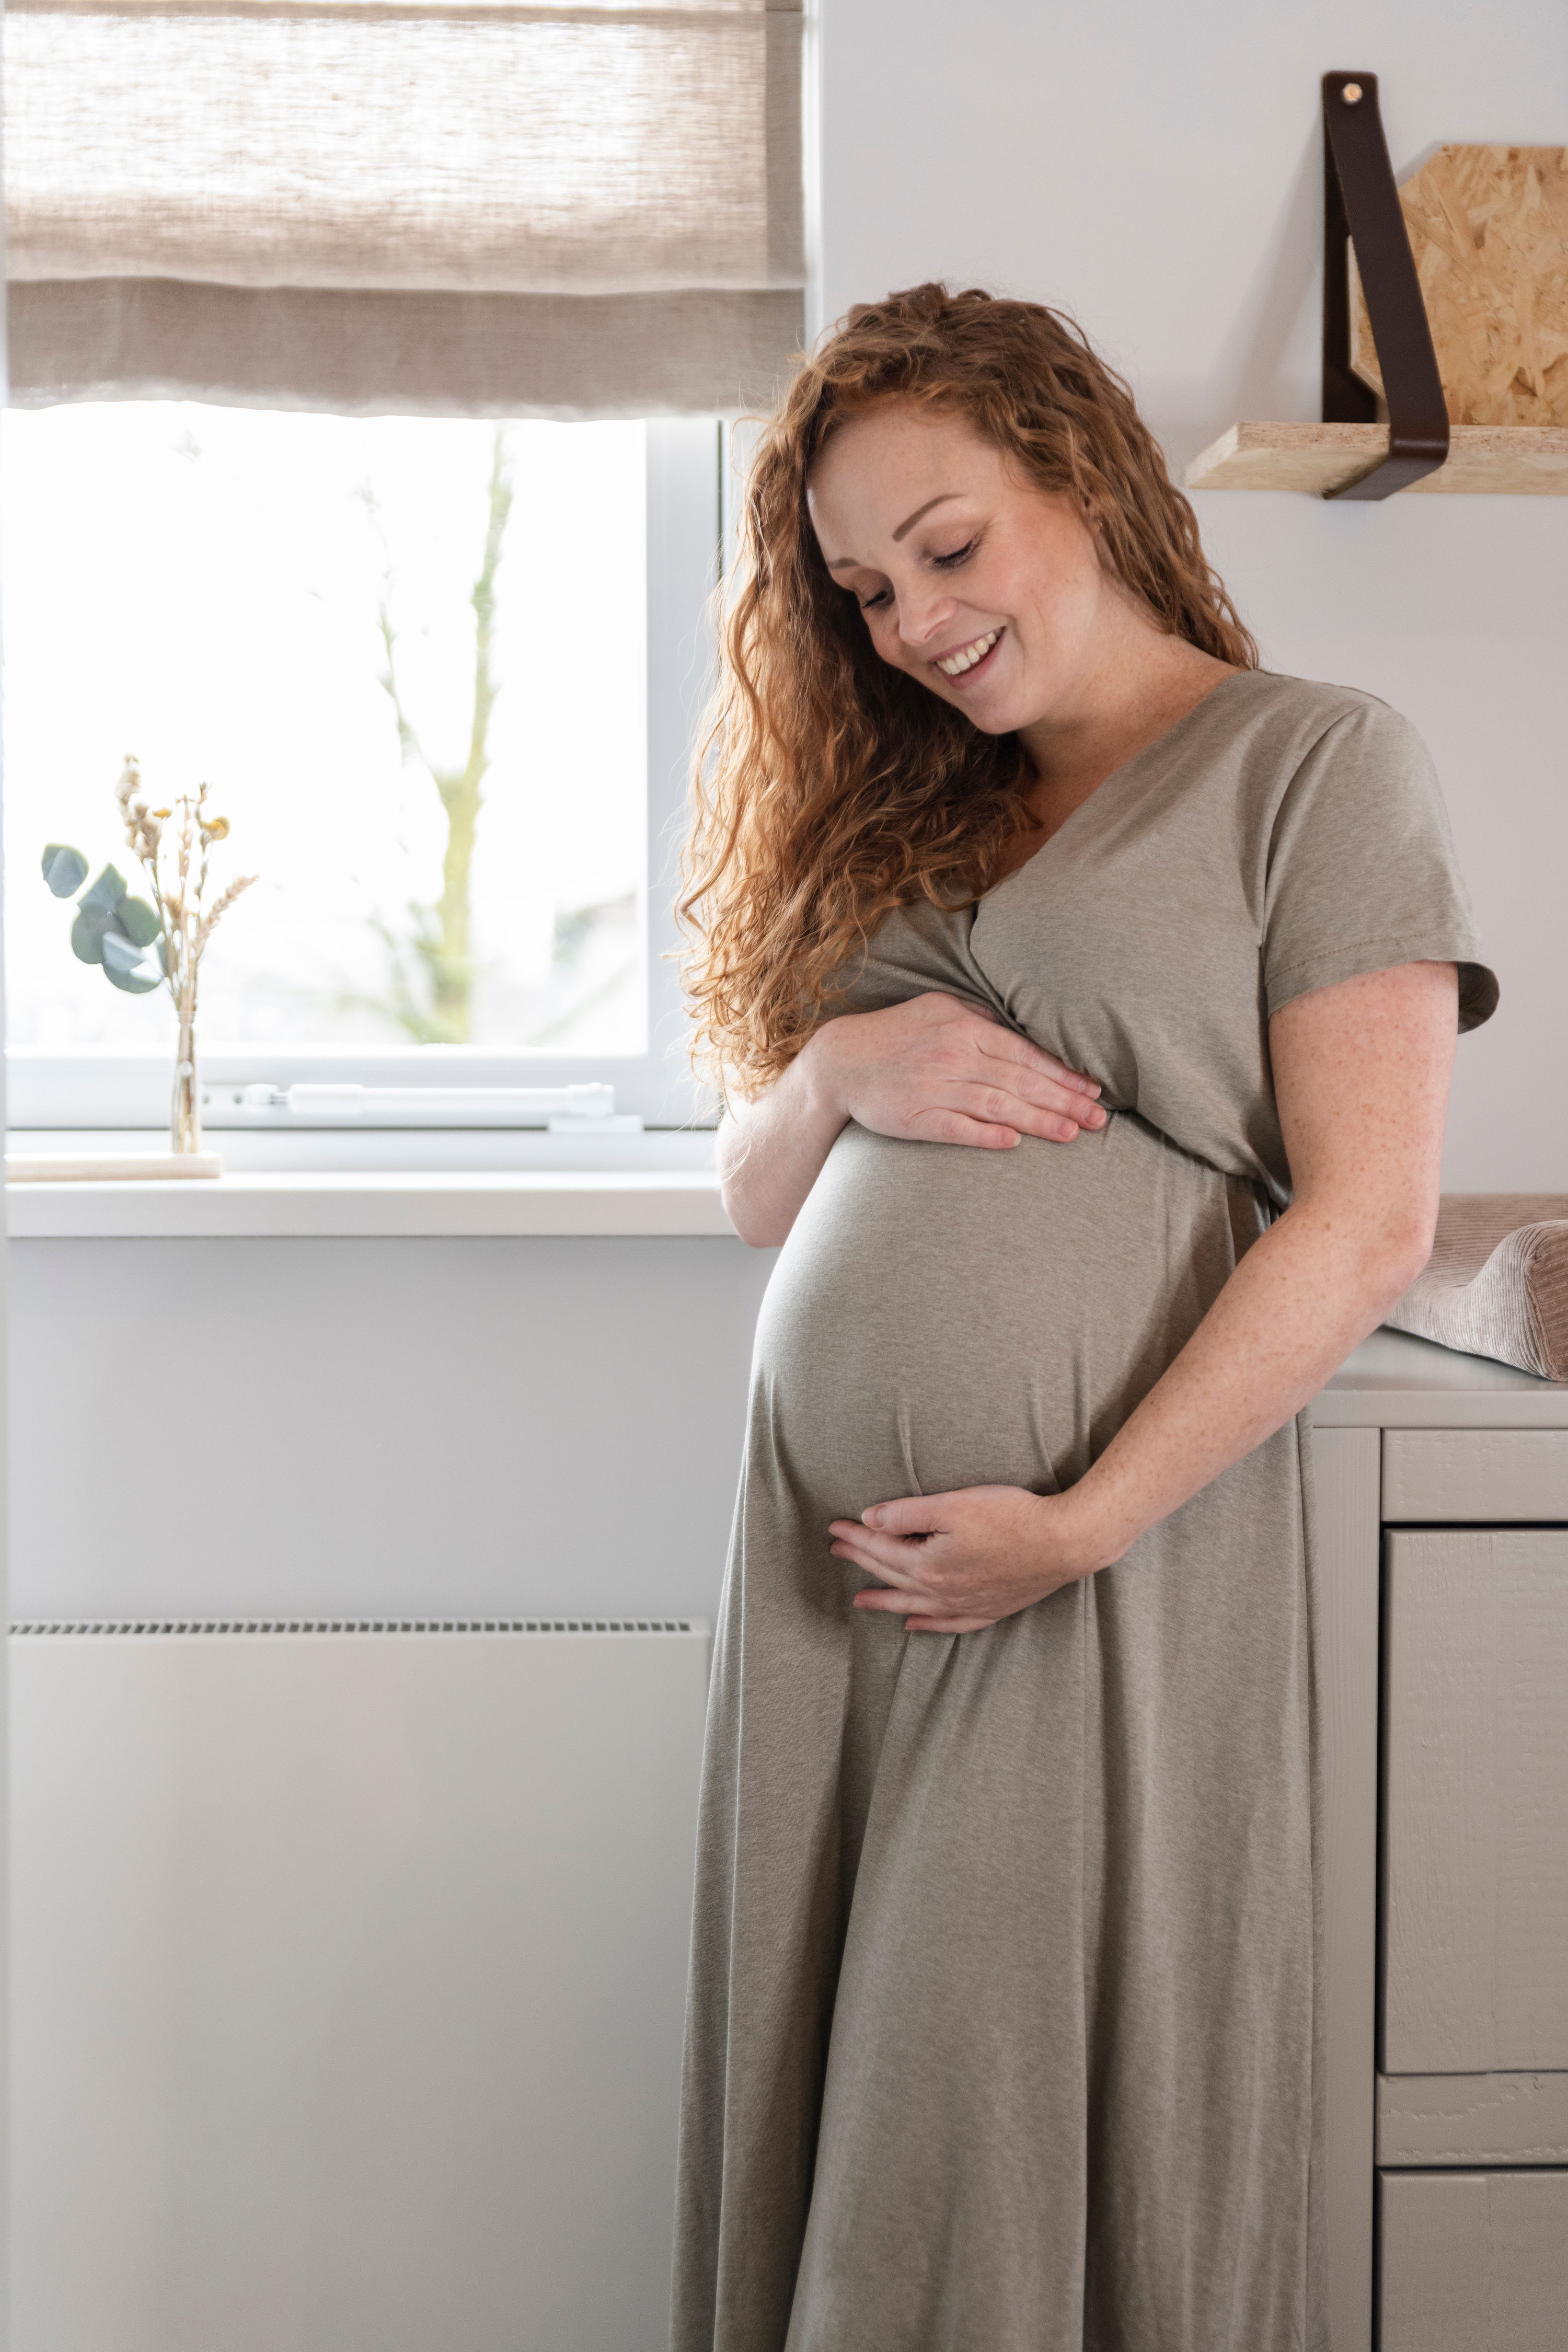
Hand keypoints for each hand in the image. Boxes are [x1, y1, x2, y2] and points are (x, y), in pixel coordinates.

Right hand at [804, 991, 1104, 1150]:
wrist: (841, 1060)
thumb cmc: (898, 1035)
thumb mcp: (940, 1009)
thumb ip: (982, 1021)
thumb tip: (1027, 1037)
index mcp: (965, 1026)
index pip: (1026, 1053)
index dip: (1063, 1074)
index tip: (1094, 1089)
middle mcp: (954, 1054)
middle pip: (1020, 1081)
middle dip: (1065, 1101)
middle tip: (1100, 1119)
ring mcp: (935, 1087)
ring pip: (997, 1105)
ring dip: (1037, 1121)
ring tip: (1072, 1134)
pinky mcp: (916, 1117)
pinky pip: (956, 1127)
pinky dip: (985, 1135)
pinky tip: (1014, 1144)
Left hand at [828, 1484, 1112, 1632]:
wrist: (1065, 1542)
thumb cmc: (1011, 1517)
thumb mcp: (952, 1505)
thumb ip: (906, 1513)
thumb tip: (870, 1520)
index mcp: (928, 1565)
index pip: (881, 1549)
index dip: (856, 1536)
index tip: (834, 1527)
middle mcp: (942, 1591)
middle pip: (891, 1576)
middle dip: (862, 1562)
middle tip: (837, 1552)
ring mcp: (966, 1604)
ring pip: (914, 1604)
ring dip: (884, 1600)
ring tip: (859, 1600)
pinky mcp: (990, 1609)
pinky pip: (948, 1623)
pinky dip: (928, 1624)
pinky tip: (914, 1624)